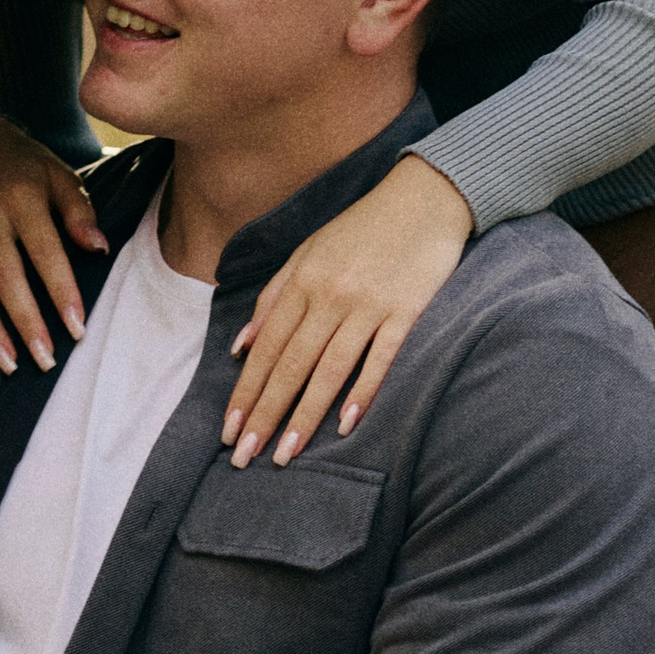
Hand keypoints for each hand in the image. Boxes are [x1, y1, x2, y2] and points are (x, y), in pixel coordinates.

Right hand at [0, 119, 104, 375]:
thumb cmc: (27, 168)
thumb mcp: (60, 176)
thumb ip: (79, 211)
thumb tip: (99, 248)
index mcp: (20, 198)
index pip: (44, 252)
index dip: (61, 292)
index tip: (78, 329)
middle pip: (5, 276)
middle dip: (25, 322)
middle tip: (46, 360)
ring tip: (9, 365)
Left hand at [224, 154, 471, 466]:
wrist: (425, 196)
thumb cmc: (362, 229)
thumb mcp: (308, 252)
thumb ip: (273, 298)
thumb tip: (240, 347)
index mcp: (302, 282)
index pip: (266, 348)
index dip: (246, 392)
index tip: (229, 431)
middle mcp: (329, 296)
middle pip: (290, 365)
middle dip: (264, 414)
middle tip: (245, 457)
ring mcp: (368, 305)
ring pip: (329, 369)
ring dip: (305, 415)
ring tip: (286, 454)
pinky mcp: (406, 311)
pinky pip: (381, 358)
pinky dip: (363, 392)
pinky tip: (346, 426)